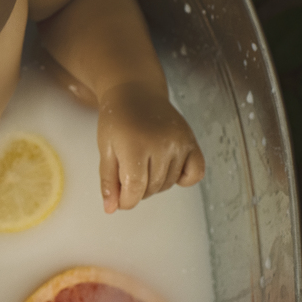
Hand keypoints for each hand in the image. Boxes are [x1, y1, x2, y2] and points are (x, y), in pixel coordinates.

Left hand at [96, 82, 204, 212]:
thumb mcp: (105, 149)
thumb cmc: (117, 119)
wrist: (135, 92)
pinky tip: (168, 169)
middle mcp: (160, 144)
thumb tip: (111, 209)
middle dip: (138, 191)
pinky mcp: (191, 141)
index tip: (121, 199)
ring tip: (144, 166)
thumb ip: (109, 180)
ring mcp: (179, 142)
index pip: (135, 188)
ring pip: (169, 183)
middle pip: (152, 188)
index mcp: (134, 146)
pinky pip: (196, 173)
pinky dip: (184, 178)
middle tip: (128, 175)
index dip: (127, 201)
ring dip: (156, 184)